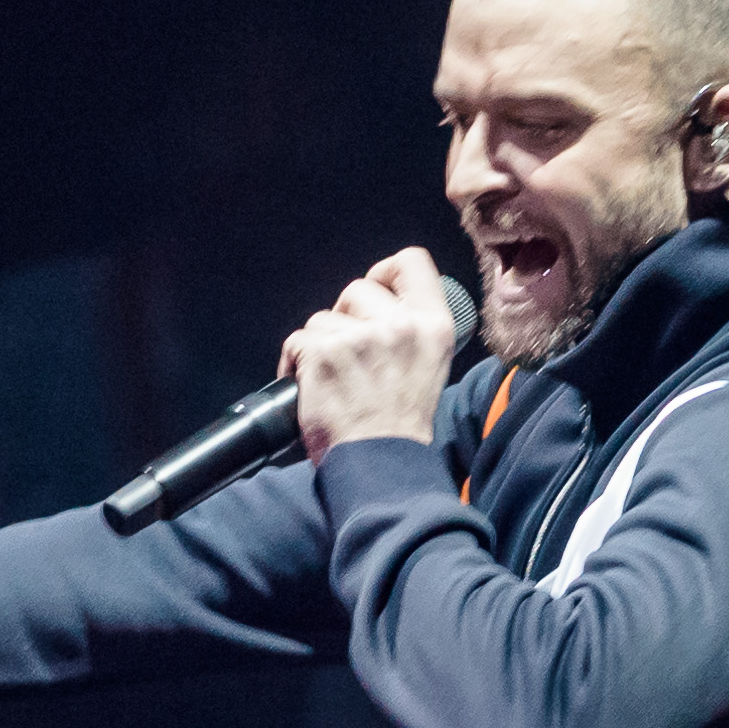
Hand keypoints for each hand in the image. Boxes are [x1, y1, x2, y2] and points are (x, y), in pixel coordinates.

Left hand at [284, 248, 465, 457]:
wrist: (381, 466)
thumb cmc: (400, 424)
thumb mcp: (429, 366)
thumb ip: (413, 328)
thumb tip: (383, 300)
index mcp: (434, 326)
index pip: (412, 261)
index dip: (385, 272)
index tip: (376, 295)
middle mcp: (401, 326)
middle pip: (358, 287)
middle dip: (345, 316)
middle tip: (351, 354)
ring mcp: (361, 339)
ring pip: (323, 317)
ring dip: (320, 345)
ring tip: (334, 379)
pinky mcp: (325, 354)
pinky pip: (298, 340)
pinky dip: (295, 364)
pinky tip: (311, 388)